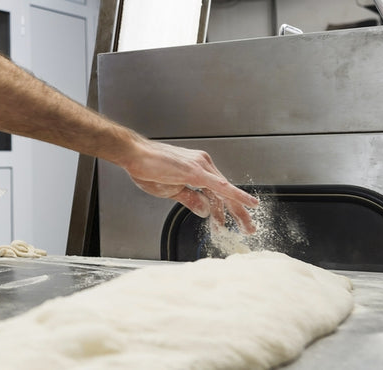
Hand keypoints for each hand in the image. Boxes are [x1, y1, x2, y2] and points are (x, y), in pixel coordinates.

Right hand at [123, 139, 257, 233]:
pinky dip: (236, 195)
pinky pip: (220, 186)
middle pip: (226, 192)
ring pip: (226, 191)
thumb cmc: (146, 168)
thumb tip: (205, 211)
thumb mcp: (171, 190)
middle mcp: (203, 165)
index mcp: (197, 169)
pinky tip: (248, 203)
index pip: (218, 192)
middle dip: (239, 212)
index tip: (233, 223)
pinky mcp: (196, 171)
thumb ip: (190, 200)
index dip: (227, 209)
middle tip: (249, 228)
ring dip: (238, 210)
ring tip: (247, 225)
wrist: (133, 154)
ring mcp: (201, 166)